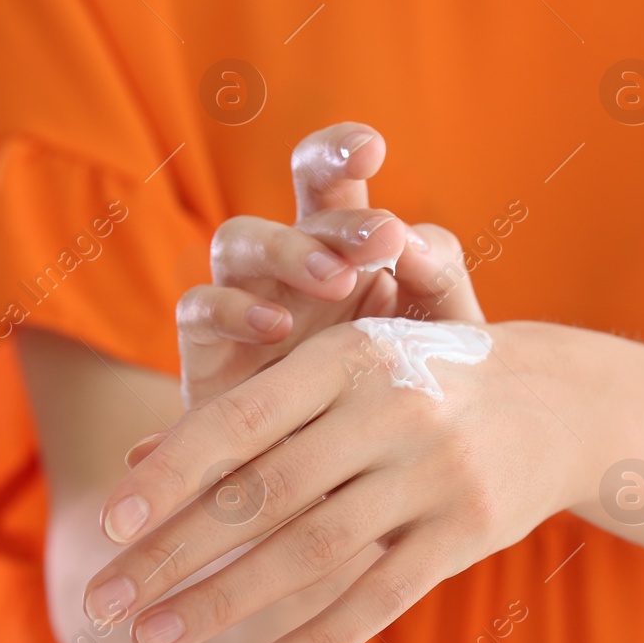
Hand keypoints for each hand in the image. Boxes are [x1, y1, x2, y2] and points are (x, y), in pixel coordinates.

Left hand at [83, 320, 588, 642]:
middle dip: (174, 554)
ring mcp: (434, 474)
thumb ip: (250, 408)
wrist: (556, 400)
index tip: (110, 525)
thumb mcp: (344, 366)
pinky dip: (317, 638)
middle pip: (263, 495)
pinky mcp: (466, 531)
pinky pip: (380, 596)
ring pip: (312, 552)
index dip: (173, 475)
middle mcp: (391, 410)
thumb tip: (142, 460)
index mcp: (350, 357)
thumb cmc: (419, 378)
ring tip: (154, 637)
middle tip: (105, 604)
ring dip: (224, 602)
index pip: (241, 421)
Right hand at [173, 122, 483, 409]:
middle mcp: (293, 262)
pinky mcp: (207, 352)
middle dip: (333, 210)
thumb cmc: (405, 405)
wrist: (350, 494)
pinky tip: (277, 327)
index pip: (335, 180)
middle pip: (289, 203)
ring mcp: (245, 300)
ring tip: (338, 282)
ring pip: (239, 240)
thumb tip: (411, 239)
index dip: (341, 152)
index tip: (371, 148)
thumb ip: (441, 283)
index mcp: (347, 246)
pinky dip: (232, 310)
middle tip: (381, 238)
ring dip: (287, 251)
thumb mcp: (443, 344)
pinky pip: (200, 309)